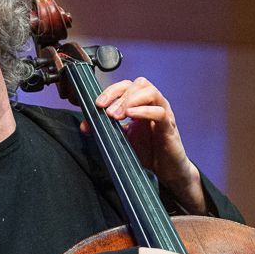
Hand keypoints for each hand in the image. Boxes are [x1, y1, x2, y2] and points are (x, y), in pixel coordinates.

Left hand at [90, 77, 205, 212]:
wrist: (166, 170)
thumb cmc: (147, 151)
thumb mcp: (122, 138)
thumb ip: (105, 128)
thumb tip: (85, 125)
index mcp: (141, 103)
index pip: (126, 86)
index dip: (111, 91)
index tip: (97, 104)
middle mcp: (153, 104)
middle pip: (139, 83)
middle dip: (120, 95)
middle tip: (107, 112)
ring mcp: (163, 113)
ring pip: (151, 92)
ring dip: (131, 100)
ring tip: (118, 115)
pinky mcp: (169, 126)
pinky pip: (160, 112)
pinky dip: (144, 111)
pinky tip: (132, 116)